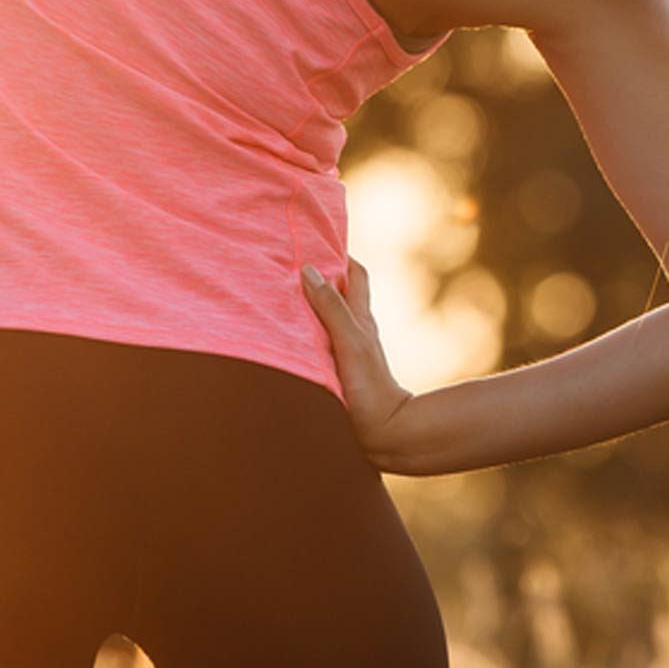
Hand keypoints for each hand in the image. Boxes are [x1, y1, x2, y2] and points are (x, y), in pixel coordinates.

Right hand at [299, 258, 415, 466]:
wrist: (386, 432)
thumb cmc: (370, 386)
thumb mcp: (349, 341)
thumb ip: (330, 308)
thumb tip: (311, 270)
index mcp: (360, 317)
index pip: (353, 273)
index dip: (339, 253)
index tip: (316, 236)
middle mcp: (356, 329)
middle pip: (342, 291)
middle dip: (322, 273)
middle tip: (293, 259)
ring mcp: (348, 350)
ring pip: (330, 316)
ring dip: (312, 303)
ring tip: (283, 293)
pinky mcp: (340, 371)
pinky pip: (321, 341)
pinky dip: (308, 331)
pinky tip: (291, 337)